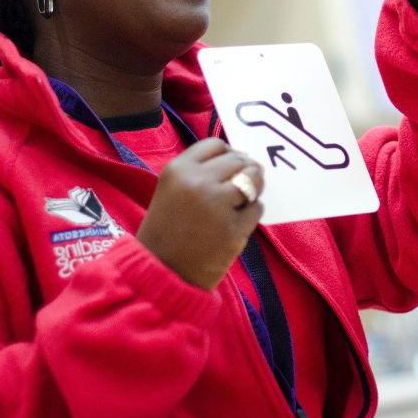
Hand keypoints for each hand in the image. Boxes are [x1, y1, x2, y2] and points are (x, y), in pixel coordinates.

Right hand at [137, 138, 263, 289]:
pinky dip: (252, 214)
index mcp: (178, 169)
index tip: (231, 166)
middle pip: (239, 160)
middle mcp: (198, 182)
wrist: (160, 273)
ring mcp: (218, 205)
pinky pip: (256, 209)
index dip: (229, 154)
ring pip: (253, 180)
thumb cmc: (166, 231)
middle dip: (246, 170)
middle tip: (244, 185)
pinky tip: (238, 223)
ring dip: (254, 189)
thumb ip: (199, 172)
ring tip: (243, 201)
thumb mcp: (172, 190)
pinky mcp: (234, 229)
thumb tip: (241, 160)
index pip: (216, 145)